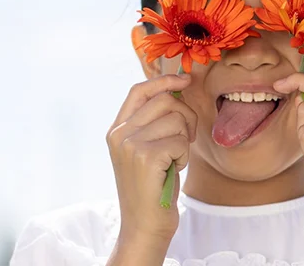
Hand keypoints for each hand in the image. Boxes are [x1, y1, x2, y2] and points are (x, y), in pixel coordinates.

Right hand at [106, 74, 196, 242]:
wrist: (145, 223)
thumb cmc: (153, 185)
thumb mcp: (146, 148)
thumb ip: (153, 121)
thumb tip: (177, 87)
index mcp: (117, 129)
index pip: (139, 90)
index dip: (164, 80)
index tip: (185, 80)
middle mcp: (119, 134)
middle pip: (165, 100)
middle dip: (186, 115)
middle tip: (185, 138)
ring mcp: (130, 144)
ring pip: (176, 118)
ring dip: (184, 139)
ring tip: (175, 158)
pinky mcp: (145, 156)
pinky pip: (179, 140)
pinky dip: (184, 155)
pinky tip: (173, 169)